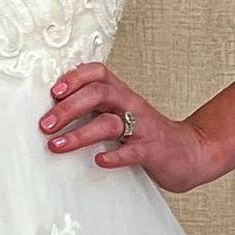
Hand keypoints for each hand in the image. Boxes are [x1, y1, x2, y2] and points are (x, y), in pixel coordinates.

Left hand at [36, 62, 217, 191]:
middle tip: (45, 125)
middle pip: (98, 94)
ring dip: (80, 134)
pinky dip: (114, 156)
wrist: (190, 152)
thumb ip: (95, 109)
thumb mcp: (121, 114)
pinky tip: (99, 161)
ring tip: (57, 145)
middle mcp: (131, 105)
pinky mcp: (151, 151)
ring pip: (109, 123)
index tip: (53, 92)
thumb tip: (53, 111)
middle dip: (68, 108)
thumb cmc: (147, 134)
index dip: (75, 78)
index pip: (98, 72)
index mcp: (121, 94)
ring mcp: (142, 128)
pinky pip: (131, 151)